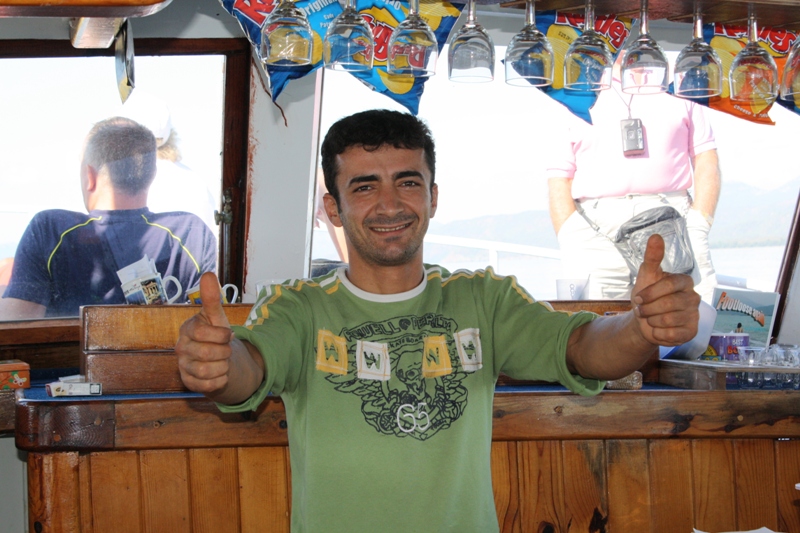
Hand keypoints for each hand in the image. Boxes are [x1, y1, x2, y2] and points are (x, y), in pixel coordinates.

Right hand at [176, 272, 233, 394]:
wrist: (218, 360)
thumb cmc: (216, 336)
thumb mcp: (217, 317)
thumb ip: (212, 298)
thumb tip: (207, 274)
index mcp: (187, 329)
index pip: (202, 333)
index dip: (221, 335)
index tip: (228, 335)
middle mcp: (181, 348)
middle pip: (207, 353)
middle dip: (224, 352)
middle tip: (226, 350)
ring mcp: (183, 366)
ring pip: (208, 371)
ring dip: (223, 366)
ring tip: (223, 362)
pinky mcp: (189, 383)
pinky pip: (209, 385)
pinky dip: (221, 380)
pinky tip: (220, 374)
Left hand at [631, 234, 700, 346]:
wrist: (644, 321)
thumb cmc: (647, 296)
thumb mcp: (646, 276)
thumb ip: (652, 257)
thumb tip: (655, 236)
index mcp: (684, 281)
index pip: (670, 284)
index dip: (650, 293)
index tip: (638, 298)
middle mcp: (693, 298)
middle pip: (669, 304)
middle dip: (648, 309)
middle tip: (642, 310)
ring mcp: (694, 315)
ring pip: (669, 320)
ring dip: (652, 321)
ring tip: (650, 318)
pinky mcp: (691, 332)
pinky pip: (672, 335)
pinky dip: (658, 333)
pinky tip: (658, 329)